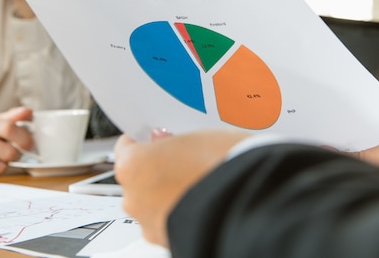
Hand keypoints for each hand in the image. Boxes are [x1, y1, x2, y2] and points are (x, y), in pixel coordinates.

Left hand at [113, 129, 249, 246]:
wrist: (251, 200)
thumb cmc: (223, 163)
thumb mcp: (196, 135)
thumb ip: (172, 141)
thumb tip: (169, 144)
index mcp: (132, 167)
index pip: (126, 147)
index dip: (145, 141)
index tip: (157, 139)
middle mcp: (134, 199)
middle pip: (139, 179)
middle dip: (158, 170)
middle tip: (186, 161)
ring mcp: (151, 226)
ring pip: (154, 204)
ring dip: (170, 194)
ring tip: (202, 181)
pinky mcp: (170, 243)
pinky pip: (170, 222)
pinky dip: (183, 212)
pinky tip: (206, 199)